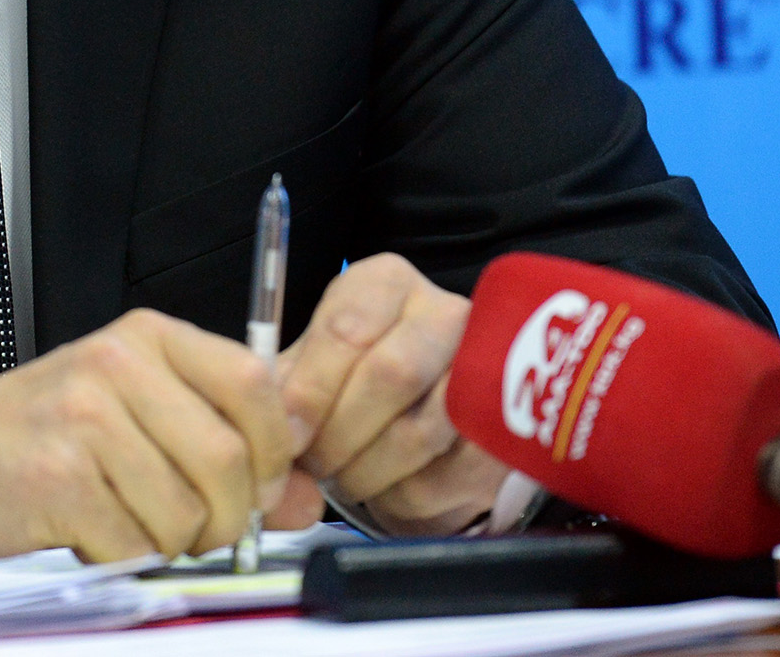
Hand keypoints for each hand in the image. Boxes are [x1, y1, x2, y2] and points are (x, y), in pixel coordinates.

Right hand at [0, 308, 299, 560]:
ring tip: (129, 521)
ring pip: (188, 511)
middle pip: (231, 459)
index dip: (276, 450)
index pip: (256, 383)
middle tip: (196, 527)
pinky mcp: (57, 476)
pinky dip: (123, 557)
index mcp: (147, 337)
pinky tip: (91, 531)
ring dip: (171, 542)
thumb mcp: (138, 416)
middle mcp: (117, 363)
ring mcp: (84, 416)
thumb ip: (229, 446)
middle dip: (228, 517)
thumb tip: (304, 498)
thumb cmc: (40, 435)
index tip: (263, 486)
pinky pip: (135, 544)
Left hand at [278, 253, 506, 534]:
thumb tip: (275, 429)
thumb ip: (288, 387)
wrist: (428, 405)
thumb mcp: (316, 363)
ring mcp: (484, 370)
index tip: (286, 434)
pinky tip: (384, 486)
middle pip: (392, 374)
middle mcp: (444, 313)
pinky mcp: (503, 434)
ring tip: (344, 477)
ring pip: (419, 432)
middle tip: (314, 464)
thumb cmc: (355, 377)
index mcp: (386, 284)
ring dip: (367, 470)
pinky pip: (445, 478)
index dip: (311, 389)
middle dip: (340, 433)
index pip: (348, 328)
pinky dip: (401, 496)